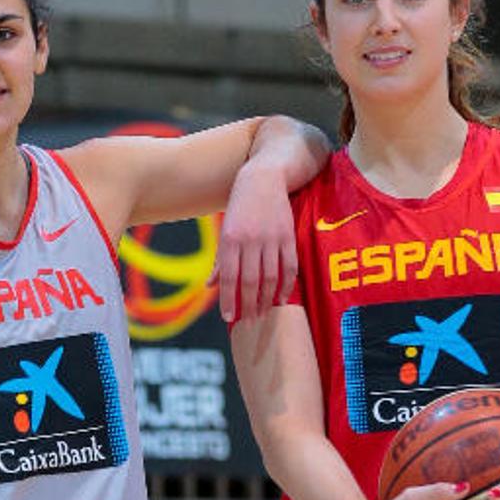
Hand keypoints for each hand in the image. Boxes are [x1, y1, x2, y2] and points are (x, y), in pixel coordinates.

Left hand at [213, 164, 297, 322]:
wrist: (264, 178)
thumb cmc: (240, 206)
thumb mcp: (225, 229)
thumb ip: (220, 260)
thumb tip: (210, 286)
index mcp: (230, 239)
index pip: (229, 277)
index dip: (228, 300)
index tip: (228, 318)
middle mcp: (250, 240)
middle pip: (250, 281)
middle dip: (249, 305)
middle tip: (250, 321)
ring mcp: (271, 238)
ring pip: (270, 277)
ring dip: (267, 299)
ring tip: (264, 313)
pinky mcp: (288, 236)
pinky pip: (289, 266)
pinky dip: (286, 285)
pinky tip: (282, 298)